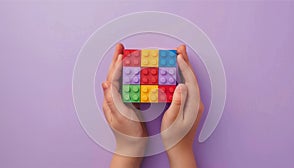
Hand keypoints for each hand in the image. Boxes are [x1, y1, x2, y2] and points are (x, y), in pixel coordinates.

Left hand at [101, 43, 146, 167]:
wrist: (132, 145)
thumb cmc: (127, 134)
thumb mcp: (119, 118)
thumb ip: (111, 101)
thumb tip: (105, 83)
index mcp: (111, 100)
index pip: (113, 78)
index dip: (116, 65)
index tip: (121, 54)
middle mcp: (114, 97)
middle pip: (115, 74)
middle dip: (116, 60)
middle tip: (120, 47)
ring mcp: (121, 99)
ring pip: (122, 78)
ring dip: (123, 65)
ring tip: (126, 55)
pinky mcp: (128, 102)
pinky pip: (130, 86)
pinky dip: (132, 76)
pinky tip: (136, 72)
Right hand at [161, 45, 203, 167]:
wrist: (180, 150)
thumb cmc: (173, 138)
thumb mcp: (172, 120)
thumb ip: (177, 102)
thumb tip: (181, 85)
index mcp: (193, 105)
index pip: (189, 81)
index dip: (184, 67)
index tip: (179, 55)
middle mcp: (197, 103)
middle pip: (191, 78)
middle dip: (186, 63)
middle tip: (181, 49)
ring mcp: (194, 104)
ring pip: (190, 81)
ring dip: (185, 68)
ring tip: (179, 56)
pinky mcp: (190, 106)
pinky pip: (187, 87)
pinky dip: (183, 77)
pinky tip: (177, 73)